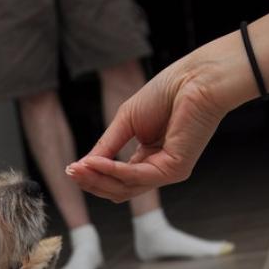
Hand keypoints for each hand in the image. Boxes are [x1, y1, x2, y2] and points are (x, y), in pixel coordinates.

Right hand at [66, 61, 231, 202]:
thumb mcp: (125, 121)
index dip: (94, 175)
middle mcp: (158, 169)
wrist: (197, 78)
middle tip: (71, 172)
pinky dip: (113, 170)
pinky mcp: (174, 170)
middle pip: (119, 189)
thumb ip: (106, 146)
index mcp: (149, 157)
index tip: (72, 169)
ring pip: (126, 188)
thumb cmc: (168, 92)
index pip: (117, 178)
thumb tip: (82, 166)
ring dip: (99, 178)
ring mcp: (167, 172)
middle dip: (93, 182)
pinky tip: (95, 162)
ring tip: (78, 168)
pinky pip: (136, 176)